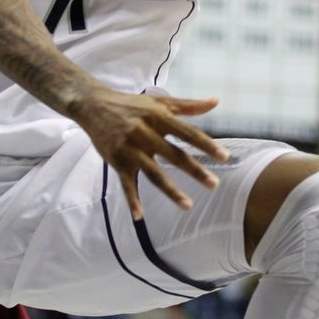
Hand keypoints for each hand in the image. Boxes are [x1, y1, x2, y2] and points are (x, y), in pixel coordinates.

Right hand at [72, 88, 229, 218]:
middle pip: (173, 155)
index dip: (206, 144)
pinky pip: (126, 184)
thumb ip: (189, 105)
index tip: (224, 157)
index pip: (187, 132)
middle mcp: (145, 133)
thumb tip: (216, 102)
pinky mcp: (117, 161)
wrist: (94, 106)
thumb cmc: (132, 105)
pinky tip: (140, 216)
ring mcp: (130, 149)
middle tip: (214, 184)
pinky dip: (132, 200)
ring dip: (171, 191)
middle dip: (194, 170)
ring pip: (153, 173)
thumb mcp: (160, 102)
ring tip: (188, 205)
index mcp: (158, 117)